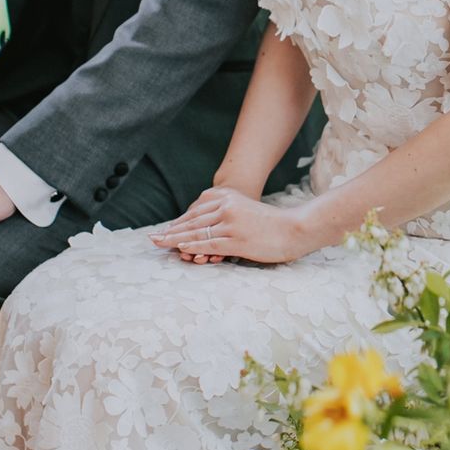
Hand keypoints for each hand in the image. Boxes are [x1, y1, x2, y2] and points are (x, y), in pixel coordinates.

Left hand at [150, 187, 321, 264]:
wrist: (296, 229)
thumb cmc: (273, 225)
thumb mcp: (247, 211)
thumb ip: (228, 214)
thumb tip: (207, 227)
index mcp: (229, 197)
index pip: (197, 212)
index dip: (179, 223)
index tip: (165, 231)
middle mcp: (227, 207)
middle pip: (192, 222)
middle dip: (170, 232)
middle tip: (152, 239)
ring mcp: (231, 223)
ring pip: (196, 234)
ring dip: (174, 241)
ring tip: (158, 245)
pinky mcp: (236, 239)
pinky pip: (208, 245)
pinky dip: (191, 249)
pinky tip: (179, 251)